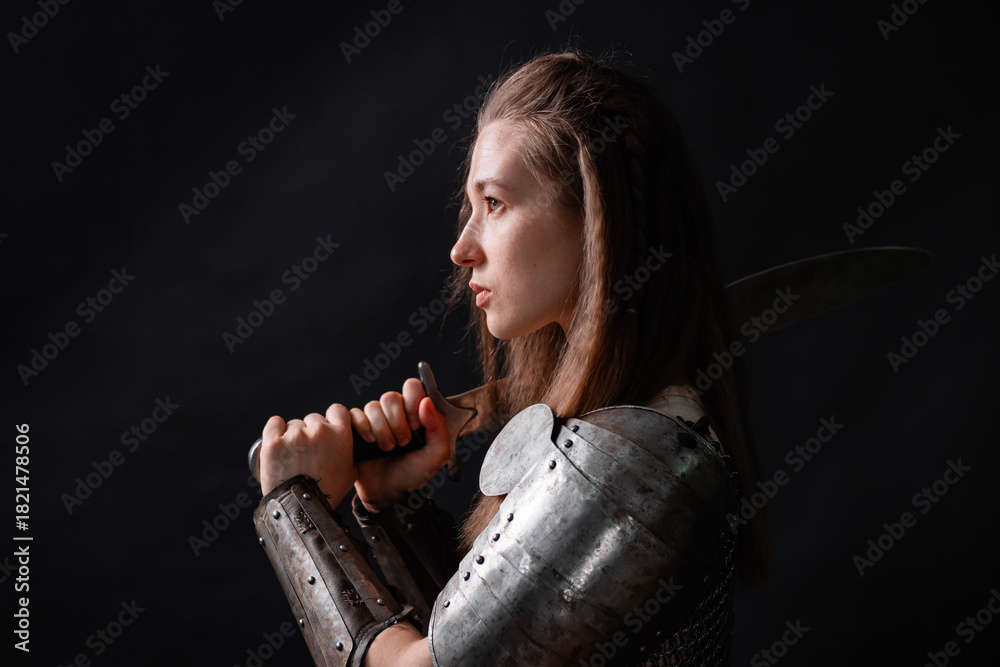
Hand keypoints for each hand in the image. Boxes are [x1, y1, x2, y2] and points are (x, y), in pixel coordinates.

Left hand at [258, 403, 356, 501]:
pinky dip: (275, 430)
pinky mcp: (274, 442)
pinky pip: (274, 423)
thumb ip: (350, 452)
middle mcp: (319, 431)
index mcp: (340, 435)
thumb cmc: (327, 493)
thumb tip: (350, 443)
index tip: (327, 429)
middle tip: (308, 452)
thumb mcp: (350, 472)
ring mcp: (295, 435)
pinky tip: (278, 442)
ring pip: (294, 424)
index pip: (337, 410)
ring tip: (292, 457)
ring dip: (293, 436)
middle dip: (311, 432)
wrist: (301, 510)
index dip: (332, 419)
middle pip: (313, 419)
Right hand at [350, 378, 451, 512]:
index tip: (415, 424)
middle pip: (390, 396)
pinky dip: (363, 428)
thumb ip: (439, 429)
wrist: (387, 494)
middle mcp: (394, 413)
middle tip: (402, 442)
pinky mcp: (356, 428)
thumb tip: (426, 402)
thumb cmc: (412, 474)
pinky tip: (370, 443)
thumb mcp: (436, 455)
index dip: (412, 401)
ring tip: (387, 448)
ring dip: (381, 429)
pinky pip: (355, 414)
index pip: (412, 387)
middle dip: (396, 421)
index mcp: (414, 413)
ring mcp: (374, 419)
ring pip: (372, 405)